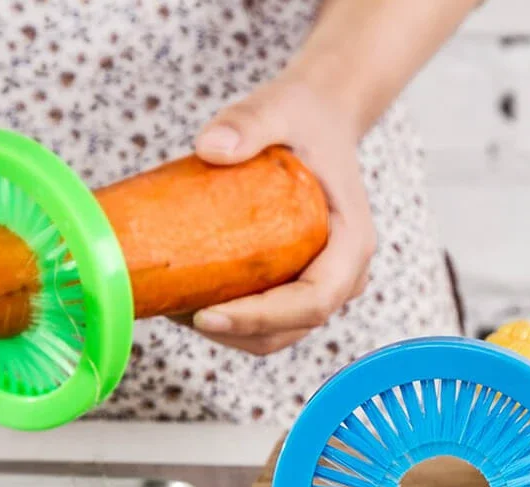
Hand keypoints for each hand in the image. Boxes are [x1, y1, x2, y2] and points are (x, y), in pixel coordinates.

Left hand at [189, 78, 376, 354]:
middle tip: (179, 313)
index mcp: (351, 243)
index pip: (314, 299)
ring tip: (178, 308)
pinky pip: (271, 321)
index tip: (207, 314)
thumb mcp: (280, 109)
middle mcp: (344, 274)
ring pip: (280, 333)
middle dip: (236, 332)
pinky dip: (233, 321)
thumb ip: (249, 122)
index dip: (263, 317)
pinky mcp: (301, 286)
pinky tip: (191, 301)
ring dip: (230, 334)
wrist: (321, 122)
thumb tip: (208, 147)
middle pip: (293, 327)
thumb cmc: (305, 119)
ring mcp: (323, 285)